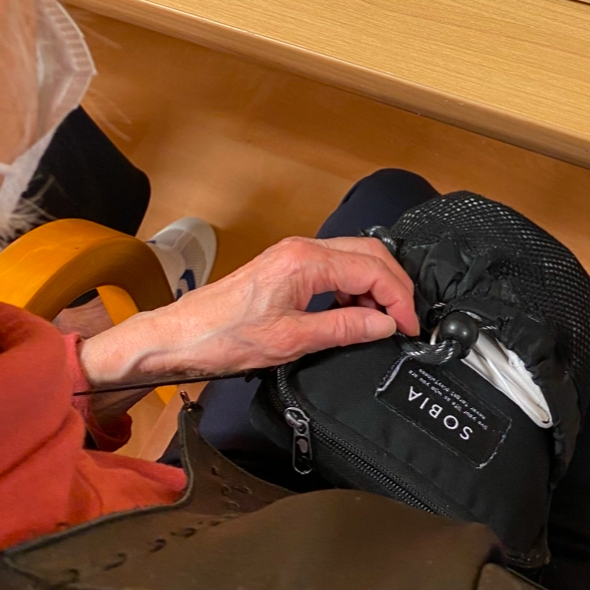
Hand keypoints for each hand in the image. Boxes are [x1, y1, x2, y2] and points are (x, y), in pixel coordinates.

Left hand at [77, 235, 419, 403]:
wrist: (180, 336)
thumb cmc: (223, 337)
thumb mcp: (291, 341)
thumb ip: (344, 330)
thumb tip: (384, 325)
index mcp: (306, 261)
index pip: (372, 270)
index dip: (398, 298)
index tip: (409, 327)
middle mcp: (303, 249)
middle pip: (370, 254)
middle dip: (395, 285)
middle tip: (406, 320)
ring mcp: (295, 255)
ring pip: (355, 257)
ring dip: (376, 286)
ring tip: (382, 321)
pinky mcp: (288, 266)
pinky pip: (336, 267)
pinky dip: (355, 287)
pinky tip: (354, 314)